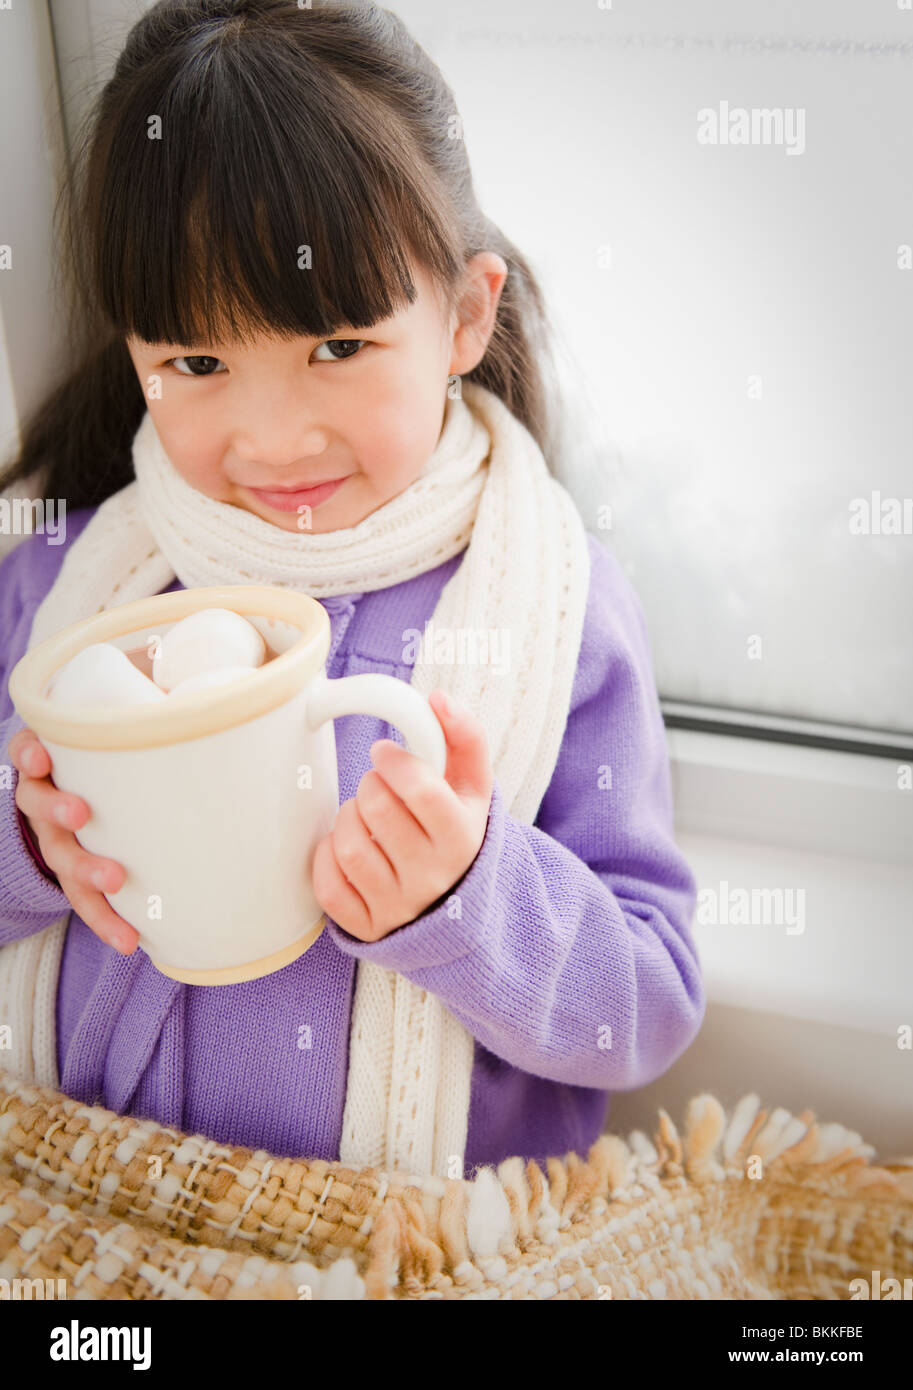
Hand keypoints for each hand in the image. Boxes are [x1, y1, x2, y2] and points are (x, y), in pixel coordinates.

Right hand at [8, 727, 137, 954]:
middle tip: (81, 813)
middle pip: (39, 805)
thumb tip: (211, 702)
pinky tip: (128, 940)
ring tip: (114, 880)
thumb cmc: (115, 756)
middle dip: (57, 810)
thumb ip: (146, 717)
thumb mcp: (117, 732)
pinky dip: (105, 920)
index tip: (41, 757)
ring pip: (59, 856)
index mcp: (51, 759)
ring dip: (85, 870)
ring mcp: (56, 840)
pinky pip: (82, 900)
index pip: (28, 751)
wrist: (89, 795)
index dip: (30, 754)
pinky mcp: (73, 875)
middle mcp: (46, 799)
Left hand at [312, 689, 492, 941]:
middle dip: (369, 785)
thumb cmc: (457, 835)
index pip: (422, 791)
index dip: (394, 762)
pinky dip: (326, 859)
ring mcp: (398, 906)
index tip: (383, 753)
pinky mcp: (367, 927)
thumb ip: (465, 739)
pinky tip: (344, 848)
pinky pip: (328, 888)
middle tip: (376, 786)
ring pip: (348, 847)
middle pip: (378, 811)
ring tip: (362, 816)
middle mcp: (432, 877)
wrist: (457, 909)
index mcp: (462, 839)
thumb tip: (438, 699)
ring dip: (346, 818)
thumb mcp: (474, 790)